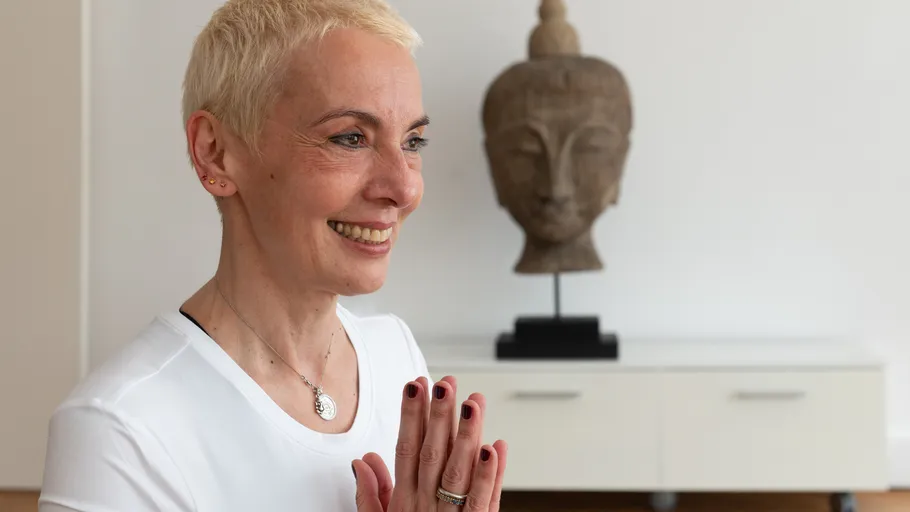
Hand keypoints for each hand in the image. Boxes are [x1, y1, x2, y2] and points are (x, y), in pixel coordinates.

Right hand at [353, 376, 507, 510]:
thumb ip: (371, 494)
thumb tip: (362, 461)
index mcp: (404, 501)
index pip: (405, 450)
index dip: (410, 417)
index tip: (415, 386)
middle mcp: (426, 507)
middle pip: (433, 456)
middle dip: (438, 417)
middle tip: (444, 384)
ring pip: (460, 474)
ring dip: (467, 437)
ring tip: (474, 404)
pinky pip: (484, 503)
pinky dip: (491, 476)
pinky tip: (496, 448)